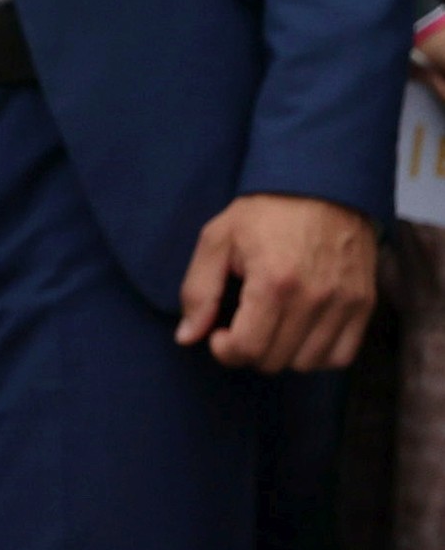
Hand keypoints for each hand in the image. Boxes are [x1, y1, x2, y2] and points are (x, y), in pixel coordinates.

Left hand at [176, 193, 375, 370]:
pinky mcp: (363, 303)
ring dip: (282, 354)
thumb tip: (186, 337)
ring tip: (270, 326)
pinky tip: (299, 333)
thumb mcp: (216, 239)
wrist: (321, 185)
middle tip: (242, 325)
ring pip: (307, 363)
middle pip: (275, 360)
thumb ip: (198, 291)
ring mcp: (344, 302)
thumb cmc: (264, 212)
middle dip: (249, 350)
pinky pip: (341, 356)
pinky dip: (317, 355)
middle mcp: (314, 298)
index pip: (248, 349)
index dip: (224, 349)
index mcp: (274, 282)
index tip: (219, 332)